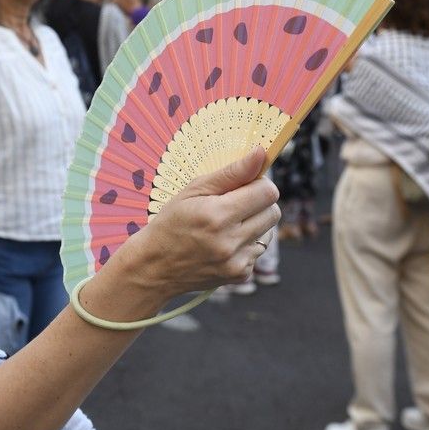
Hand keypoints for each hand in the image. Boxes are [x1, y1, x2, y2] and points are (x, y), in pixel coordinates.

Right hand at [115, 147, 279, 300]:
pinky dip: (246, 244)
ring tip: (227, 225)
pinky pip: (258, 251)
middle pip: (273, 212)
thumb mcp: (193, 190)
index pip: (268, 192)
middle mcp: (230, 242)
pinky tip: (224, 243)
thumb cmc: (172, 222)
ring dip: (254, 224)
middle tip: (235, 203)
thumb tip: (260, 154)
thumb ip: (232, 172)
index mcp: (218, 215)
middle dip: (259, 203)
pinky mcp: (240, 275)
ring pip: (269, 232)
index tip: (245, 184)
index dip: (259, 184)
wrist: (155, 266)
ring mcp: (237, 262)